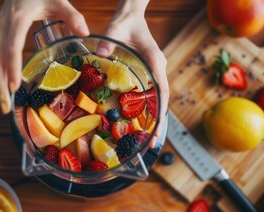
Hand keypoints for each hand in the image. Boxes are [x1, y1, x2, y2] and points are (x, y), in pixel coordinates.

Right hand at [0, 0, 89, 113]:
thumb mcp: (58, 1)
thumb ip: (73, 16)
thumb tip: (85, 33)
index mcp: (18, 18)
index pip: (11, 46)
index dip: (12, 67)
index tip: (15, 87)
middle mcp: (2, 25)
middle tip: (6, 107)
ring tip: (4, 104)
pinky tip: (3, 89)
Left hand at [96, 0, 169, 147]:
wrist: (132, 14)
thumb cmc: (126, 21)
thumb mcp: (116, 28)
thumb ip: (108, 41)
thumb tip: (100, 54)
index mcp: (154, 61)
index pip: (162, 89)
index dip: (160, 109)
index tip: (157, 127)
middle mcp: (157, 68)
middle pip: (163, 100)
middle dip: (158, 122)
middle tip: (152, 144)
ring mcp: (153, 72)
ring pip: (158, 100)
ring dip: (154, 119)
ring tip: (148, 140)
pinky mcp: (147, 73)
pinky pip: (150, 94)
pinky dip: (147, 110)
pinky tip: (139, 123)